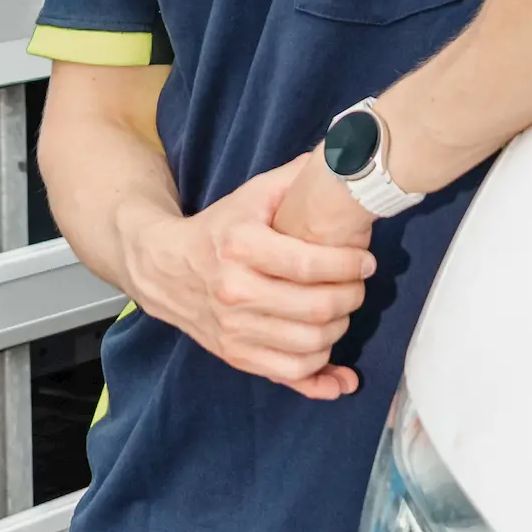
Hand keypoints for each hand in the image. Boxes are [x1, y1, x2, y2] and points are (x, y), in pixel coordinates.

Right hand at [135, 159, 374, 399]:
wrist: (165, 268)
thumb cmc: (220, 229)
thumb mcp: (253, 195)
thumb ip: (298, 179)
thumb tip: (345, 158)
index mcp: (241, 246)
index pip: (309, 265)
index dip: (348, 265)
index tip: (366, 261)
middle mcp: (235, 291)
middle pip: (316, 307)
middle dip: (351, 296)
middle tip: (358, 284)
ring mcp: (234, 328)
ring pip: (309, 343)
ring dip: (340, 328)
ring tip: (343, 309)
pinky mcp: (235, 355)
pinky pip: (289, 373)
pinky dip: (321, 371)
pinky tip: (337, 365)